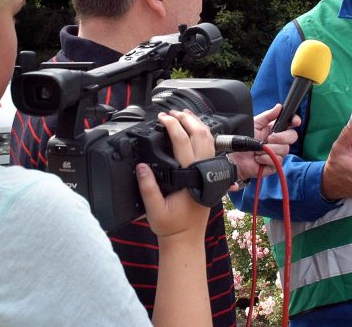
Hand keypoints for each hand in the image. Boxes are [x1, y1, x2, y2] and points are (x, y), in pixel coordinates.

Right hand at [137, 110, 213, 239]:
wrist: (186, 238)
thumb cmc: (172, 226)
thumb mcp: (154, 209)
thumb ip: (148, 187)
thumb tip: (141, 166)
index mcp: (190, 176)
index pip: (182, 142)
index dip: (172, 126)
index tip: (162, 118)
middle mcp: (202, 171)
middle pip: (200, 134)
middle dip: (186, 119)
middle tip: (171, 112)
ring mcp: (208, 171)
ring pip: (208, 139)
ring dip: (197, 124)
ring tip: (184, 114)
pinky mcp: (208, 174)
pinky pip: (209, 148)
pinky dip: (202, 134)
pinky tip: (193, 130)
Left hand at [228, 104, 299, 186]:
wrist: (235, 157)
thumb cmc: (243, 139)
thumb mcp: (255, 124)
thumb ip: (267, 115)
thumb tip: (279, 107)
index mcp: (275, 130)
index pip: (290, 125)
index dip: (295, 121)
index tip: (295, 121)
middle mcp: (279, 142)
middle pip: (292, 137)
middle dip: (280, 137)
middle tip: (268, 138)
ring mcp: (277, 153)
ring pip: (284, 150)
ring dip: (268, 149)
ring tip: (258, 149)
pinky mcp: (274, 165)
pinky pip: (277, 161)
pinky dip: (265, 158)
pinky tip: (258, 158)